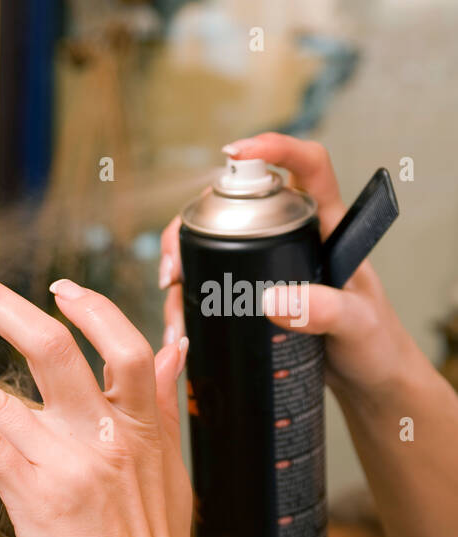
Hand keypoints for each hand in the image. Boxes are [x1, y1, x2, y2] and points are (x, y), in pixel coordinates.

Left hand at [0, 258, 198, 536]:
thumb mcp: (174, 471)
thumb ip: (163, 404)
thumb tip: (176, 349)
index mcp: (143, 427)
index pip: (123, 344)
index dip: (91, 307)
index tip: (58, 288)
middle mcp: (105, 435)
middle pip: (52, 346)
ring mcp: (69, 463)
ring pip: (4, 389)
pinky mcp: (36, 495)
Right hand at [159, 132, 418, 400]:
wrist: (366, 379)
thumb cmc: (374, 345)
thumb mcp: (357, 326)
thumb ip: (326, 311)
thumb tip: (273, 300)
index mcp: (328, 227)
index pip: (308, 167)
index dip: (275, 148)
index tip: (236, 152)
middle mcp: (293, 237)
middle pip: (234, 206)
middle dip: (192, 227)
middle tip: (175, 266)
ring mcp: (268, 265)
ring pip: (211, 246)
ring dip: (181, 267)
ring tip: (170, 299)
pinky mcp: (251, 295)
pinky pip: (209, 285)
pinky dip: (185, 301)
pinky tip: (177, 326)